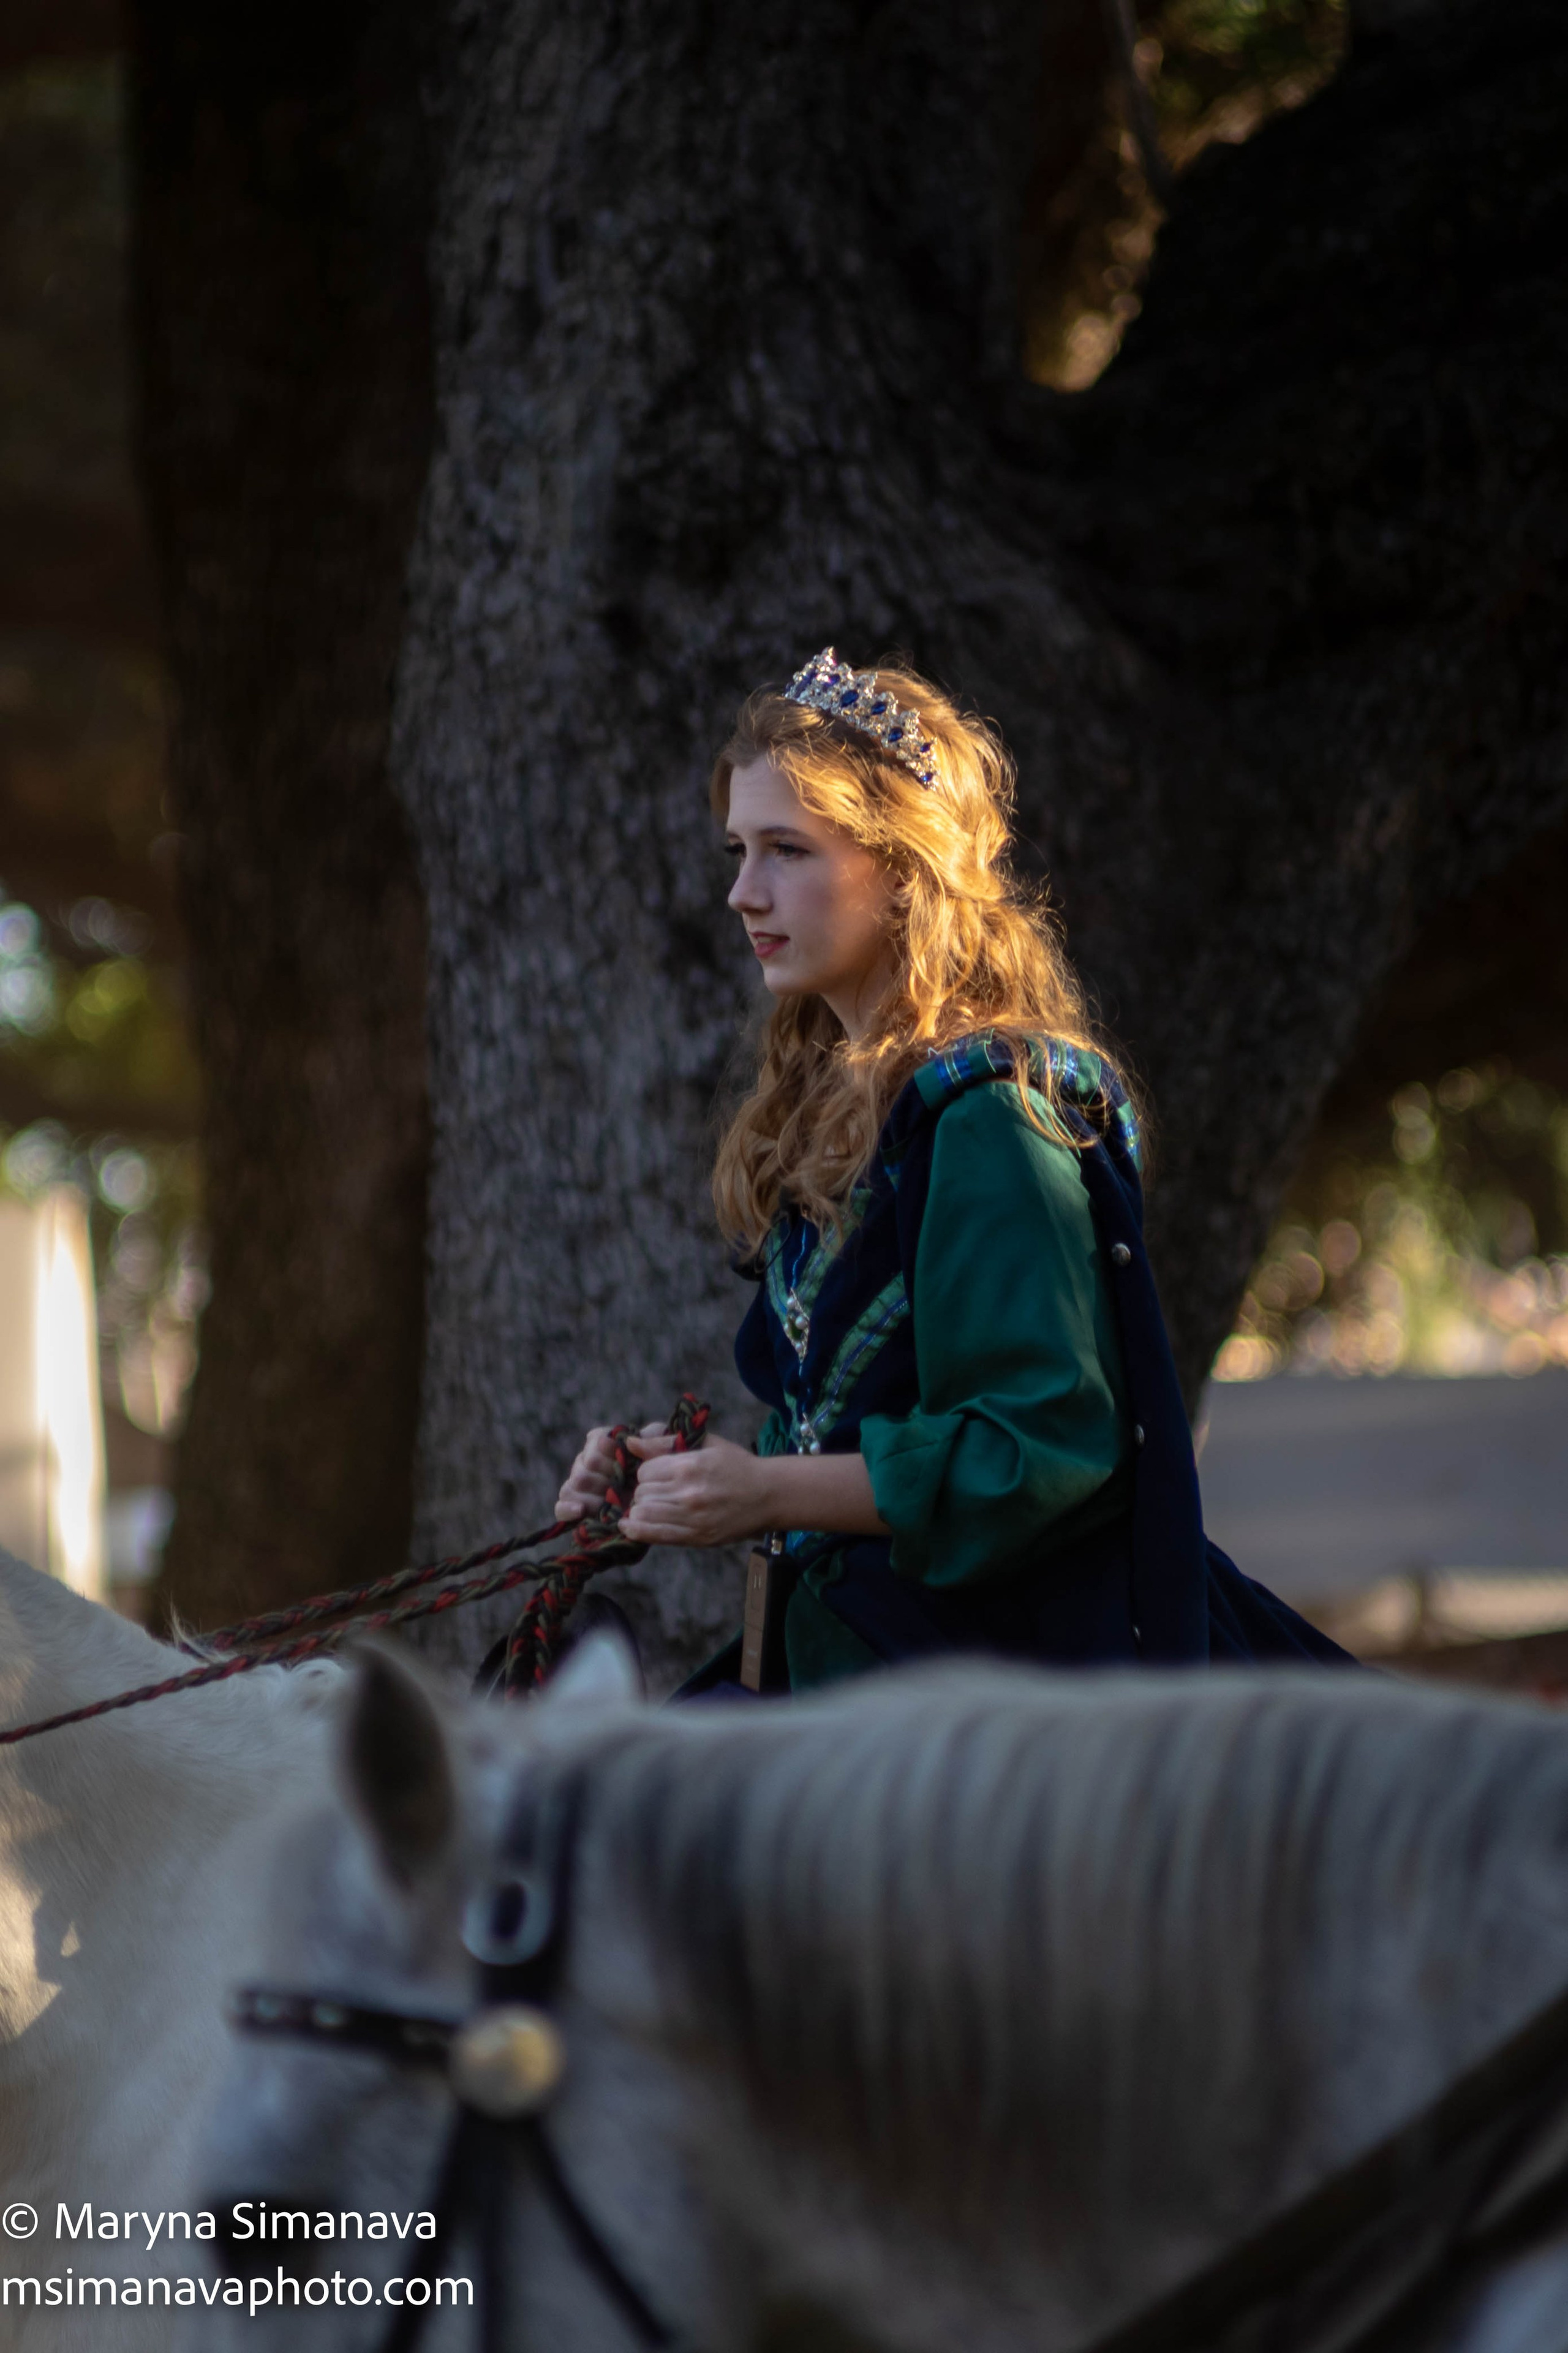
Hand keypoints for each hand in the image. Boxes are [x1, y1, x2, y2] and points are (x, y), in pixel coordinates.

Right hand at [553, 1421, 666, 1524]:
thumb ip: (656, 1439)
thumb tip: (631, 1442)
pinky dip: (567, 1509)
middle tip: (622, 1486)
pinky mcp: (577, 1509)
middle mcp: (588, 1461)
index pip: (596, 1441)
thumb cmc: (665, 1468)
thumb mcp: (669, 1449)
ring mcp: (581, 1486)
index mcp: (605, 1442)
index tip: (626, 1460)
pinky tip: (580, 1511)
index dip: (611, 1453)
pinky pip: (561, 1507)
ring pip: (571, 1486)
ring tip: (607, 1503)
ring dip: (590, 1495)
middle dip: (603, 1477)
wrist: (665, 1499)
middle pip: (584, 1465)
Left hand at [617, 1432, 771, 1547]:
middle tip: (656, 1491)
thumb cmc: (738, 1466)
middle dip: (644, 1491)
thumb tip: (631, 1442)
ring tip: (649, 1506)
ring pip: (644, 1514)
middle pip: (642, 1493)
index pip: (645, 1471)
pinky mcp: (696, 1538)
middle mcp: (687, 1493)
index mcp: (689, 1466)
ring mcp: (691, 1518)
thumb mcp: (706, 1444)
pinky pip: (655, 1535)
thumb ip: (666, 1442)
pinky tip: (629, 1526)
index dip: (648, 1472)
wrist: (769, 1495)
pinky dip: (637, 1530)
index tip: (657, 1474)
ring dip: (641, 1510)